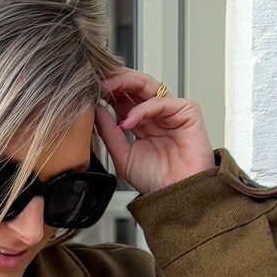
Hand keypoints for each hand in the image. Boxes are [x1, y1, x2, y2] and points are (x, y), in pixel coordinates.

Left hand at [94, 69, 213, 195]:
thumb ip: (109, 133)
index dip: (107, 90)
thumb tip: (96, 110)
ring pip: (147, 85)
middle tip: (96, 80)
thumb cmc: (156, 181)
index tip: (89, 88)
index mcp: (142, 122)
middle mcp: (157, 113)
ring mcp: (172, 110)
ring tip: (106, 90)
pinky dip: (142, 108)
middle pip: (135, 85)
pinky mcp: (187, 111)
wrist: (176, 197)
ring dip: (124, 84)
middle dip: (114, 80)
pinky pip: (161, 102)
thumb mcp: (122, 156)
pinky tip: (127, 120)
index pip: (124, 96)